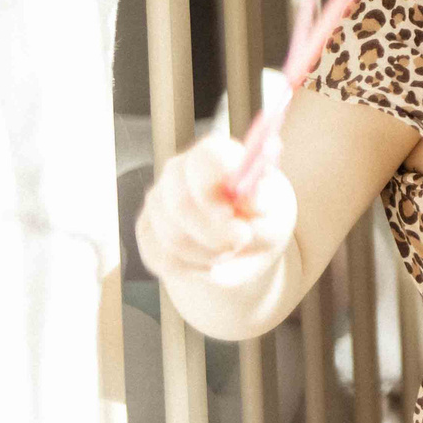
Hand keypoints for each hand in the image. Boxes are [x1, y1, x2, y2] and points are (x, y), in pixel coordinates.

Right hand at [135, 133, 299, 295]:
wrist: (243, 243)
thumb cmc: (261, 219)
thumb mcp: (274, 212)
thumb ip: (262, 205)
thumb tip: (249, 198)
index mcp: (212, 154)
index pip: (204, 159)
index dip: (213, 187)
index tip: (231, 213)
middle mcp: (177, 171)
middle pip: (180, 204)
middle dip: (214, 233)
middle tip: (241, 241)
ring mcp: (156, 201)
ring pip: (173, 238)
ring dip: (210, 254)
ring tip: (231, 251)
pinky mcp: (147, 233)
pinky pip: (166, 258)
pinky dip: (195, 267)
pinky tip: (211, 260)